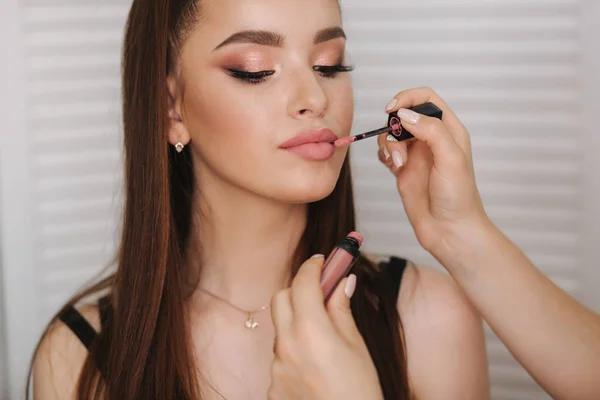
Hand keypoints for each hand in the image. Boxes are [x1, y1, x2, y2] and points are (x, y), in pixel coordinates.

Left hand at [268, 255, 382, 399]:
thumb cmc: (359, 392)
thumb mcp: (356, 345)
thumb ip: (341, 309)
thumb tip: (342, 282)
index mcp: (311, 331)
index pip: (303, 282)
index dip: (314, 266)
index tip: (322, 261)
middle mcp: (287, 346)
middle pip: (281, 298)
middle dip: (298, 289)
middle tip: (320, 291)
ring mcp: (277, 367)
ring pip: (281, 329)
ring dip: (297, 322)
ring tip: (324, 339)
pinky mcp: (273, 385)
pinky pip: (281, 356)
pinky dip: (295, 351)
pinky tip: (315, 366)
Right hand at [378, 87, 490, 256]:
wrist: (450, 231)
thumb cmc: (458, 197)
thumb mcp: (450, 158)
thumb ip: (430, 131)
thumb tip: (403, 114)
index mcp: (449, 130)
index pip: (426, 99)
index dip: (407, 98)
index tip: (393, 110)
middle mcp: (431, 139)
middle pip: (404, 115)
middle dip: (394, 125)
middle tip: (396, 144)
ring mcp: (416, 154)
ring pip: (392, 134)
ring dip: (389, 144)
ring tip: (398, 164)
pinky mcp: (403, 170)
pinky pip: (386, 152)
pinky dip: (384, 155)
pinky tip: (392, 167)